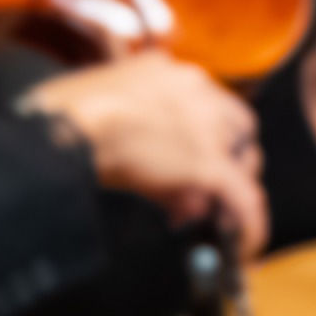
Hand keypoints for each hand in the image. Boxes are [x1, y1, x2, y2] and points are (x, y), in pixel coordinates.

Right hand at [20, 50, 269, 255]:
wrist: (68, 127)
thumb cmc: (66, 114)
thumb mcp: (105, 100)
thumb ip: (132, 120)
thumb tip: (147, 159)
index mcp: (171, 72)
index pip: (210, 103)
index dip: (211, 135)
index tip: (200, 155)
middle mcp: (198, 92)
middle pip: (236, 130)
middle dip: (228, 160)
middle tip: (208, 190)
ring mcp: (206, 129)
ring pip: (241, 162)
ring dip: (230, 189)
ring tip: (212, 216)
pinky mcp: (208, 165)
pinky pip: (244, 197)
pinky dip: (249, 223)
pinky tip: (247, 243)